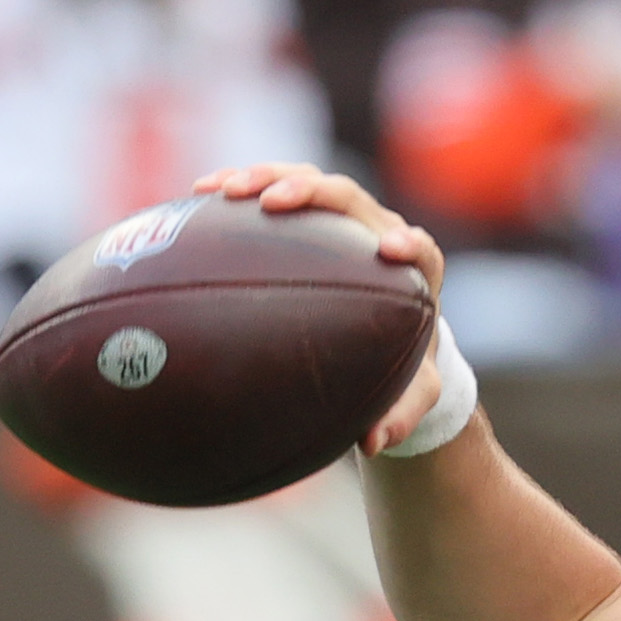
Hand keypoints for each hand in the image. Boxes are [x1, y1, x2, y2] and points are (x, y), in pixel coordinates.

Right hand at [193, 163, 448, 454]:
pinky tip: (199, 192)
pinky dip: (240, 185)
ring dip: (267, 176)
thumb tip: (373, 443)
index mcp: (415, 271)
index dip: (408, 243)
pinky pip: (274, 186)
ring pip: (308, 180)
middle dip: (313, 193)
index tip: (388, 248)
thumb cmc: (401, 365)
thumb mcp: (408, 395)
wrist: (385, 334)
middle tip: (273, 203)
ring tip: (224, 189)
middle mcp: (379, 232)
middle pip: (351, 199)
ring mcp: (343, 218)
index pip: (420, 249)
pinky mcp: (309, 212)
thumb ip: (399, 416)